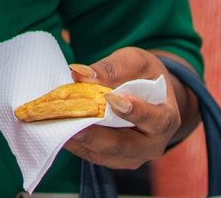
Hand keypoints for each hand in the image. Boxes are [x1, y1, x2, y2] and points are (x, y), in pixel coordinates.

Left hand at [61, 47, 184, 169]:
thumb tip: (80, 74)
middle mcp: (152, 145)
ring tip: (55, 122)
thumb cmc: (143, 75)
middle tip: (68, 119)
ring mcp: (132, 157)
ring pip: (103, 153)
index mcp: (166, 119)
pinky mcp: (112, 159)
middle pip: (122, 145)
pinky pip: (92, 154)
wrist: (148, 95)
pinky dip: (74, 142)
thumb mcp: (135, 61)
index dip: (135, 111)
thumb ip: (113, 67)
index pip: (155, 120)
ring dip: (78, 139)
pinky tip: (55, 127)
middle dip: (93, 133)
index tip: (111, 98)